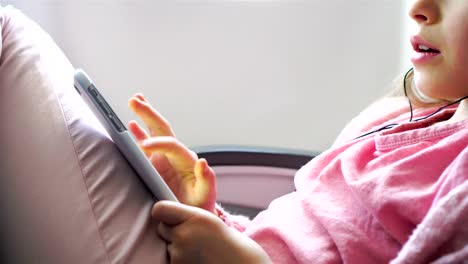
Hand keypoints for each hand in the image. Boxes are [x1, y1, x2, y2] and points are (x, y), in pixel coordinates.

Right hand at [128, 94, 216, 212]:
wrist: (192, 213)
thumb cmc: (199, 205)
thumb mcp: (205, 194)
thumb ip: (206, 179)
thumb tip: (203, 161)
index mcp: (187, 160)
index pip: (172, 145)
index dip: (159, 144)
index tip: (144, 146)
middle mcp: (175, 154)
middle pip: (162, 129)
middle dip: (149, 114)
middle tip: (136, 100)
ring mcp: (164, 157)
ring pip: (154, 131)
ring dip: (144, 115)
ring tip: (135, 99)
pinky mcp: (155, 163)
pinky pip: (145, 144)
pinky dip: (138, 133)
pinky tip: (131, 123)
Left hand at [152, 201, 270, 263]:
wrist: (237, 263)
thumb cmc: (222, 240)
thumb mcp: (207, 219)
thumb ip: (184, 214)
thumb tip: (157, 210)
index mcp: (194, 218)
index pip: (159, 209)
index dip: (161, 212)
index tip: (167, 215)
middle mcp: (184, 236)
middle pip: (162, 228)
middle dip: (172, 231)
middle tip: (193, 236)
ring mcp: (179, 255)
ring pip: (167, 246)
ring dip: (177, 248)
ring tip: (199, 251)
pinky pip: (171, 260)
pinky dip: (180, 260)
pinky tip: (197, 260)